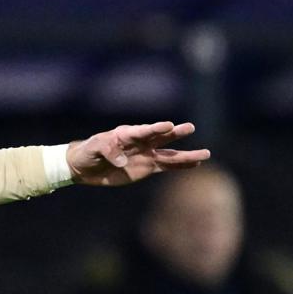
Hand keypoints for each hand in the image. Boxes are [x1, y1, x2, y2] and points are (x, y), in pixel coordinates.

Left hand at [66, 121, 209, 185]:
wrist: (86, 167)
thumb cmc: (88, 153)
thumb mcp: (93, 149)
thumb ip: (107, 151)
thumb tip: (122, 161)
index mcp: (126, 134)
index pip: (143, 130)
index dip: (155, 128)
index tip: (168, 125)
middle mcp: (140, 142)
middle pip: (161, 137)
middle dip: (175, 133)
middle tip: (190, 127)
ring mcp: (146, 154)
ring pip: (170, 154)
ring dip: (187, 155)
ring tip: (206, 153)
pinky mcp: (147, 167)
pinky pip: (167, 166)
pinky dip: (181, 166)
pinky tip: (195, 164)